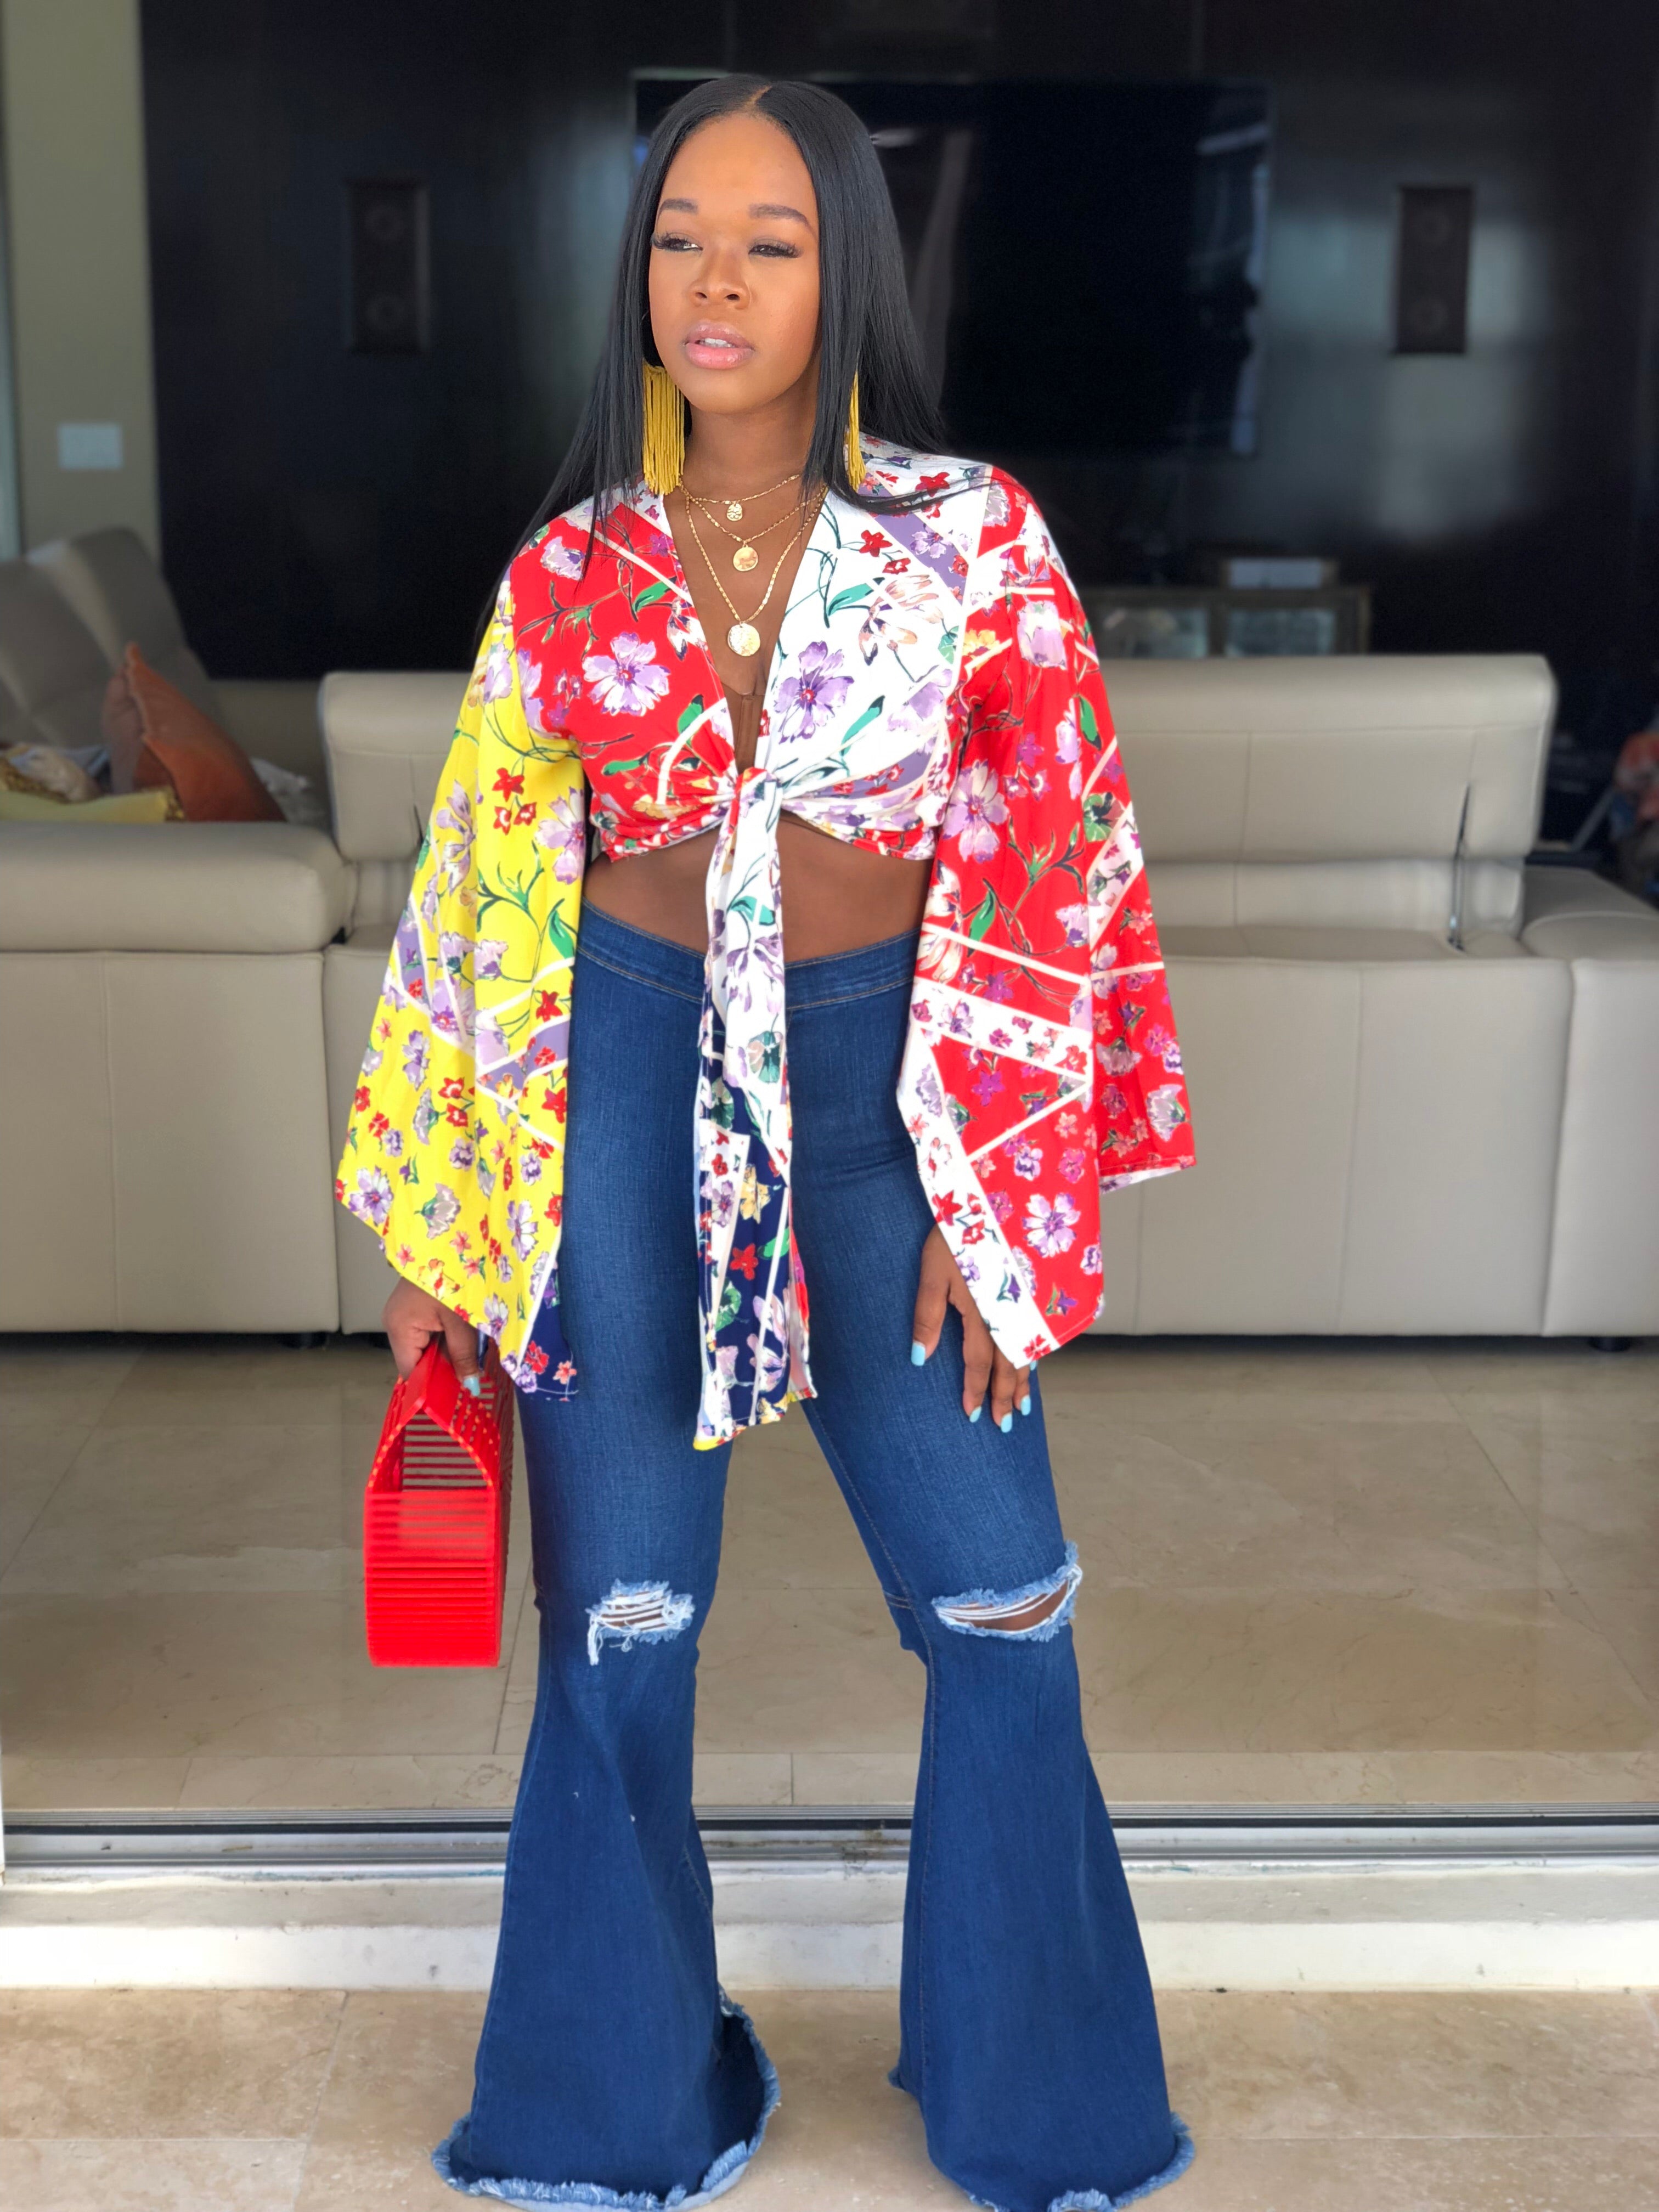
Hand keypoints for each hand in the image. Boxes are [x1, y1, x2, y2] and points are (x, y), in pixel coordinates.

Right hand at [384, 1278, 485, 1394]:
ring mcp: (403, 1312)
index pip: (411, 1372)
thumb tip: (468, 1385)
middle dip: (442, 1369)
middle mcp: (395, 1322)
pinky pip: (427, 1330)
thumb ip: (464, 1355)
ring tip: (469, 1357)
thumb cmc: (453, 1275)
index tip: (453, 1398)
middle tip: (469, 1378)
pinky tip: (462, 1337)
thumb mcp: (461, 1320)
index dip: (431, 1387)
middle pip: (417, 1359)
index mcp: (399, 1327)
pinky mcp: (414, 1304)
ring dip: (445, 1352)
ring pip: (424, 1345)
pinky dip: (444, 1336)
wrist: (450, 1235)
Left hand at [911, 1226, 1031, 1428]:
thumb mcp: (933, 1271)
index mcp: (983, 1312)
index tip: (973, 1415)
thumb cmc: (958, 1231)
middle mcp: (1011, 1312)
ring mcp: (1029, 1301)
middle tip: (1006, 1423)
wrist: (999, 1192)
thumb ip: (928, 1316)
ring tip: (1025, 1405)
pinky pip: (1041, 1331)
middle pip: (1010, 1364)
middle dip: (1006, 1396)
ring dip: (1025, 1379)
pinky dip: (1037, 1352)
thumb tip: (919, 1359)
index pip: (978, 1363)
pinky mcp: (1040, 1288)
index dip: (975, 1391)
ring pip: (1029, 1350)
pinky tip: (1034, 1360)